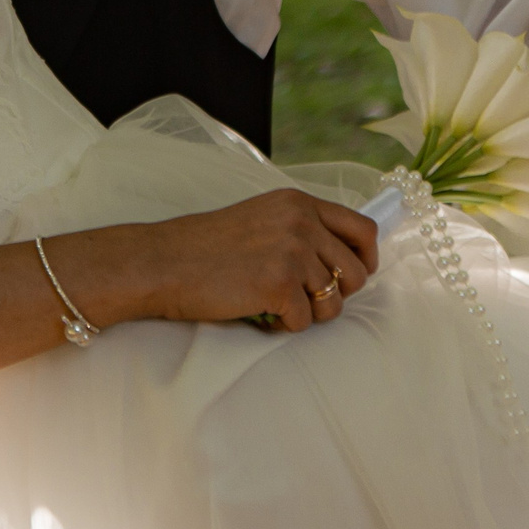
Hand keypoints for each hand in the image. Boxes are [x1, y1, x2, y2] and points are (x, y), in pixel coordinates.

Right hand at [128, 189, 378, 333]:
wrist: (163, 262)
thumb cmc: (204, 247)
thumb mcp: (260, 218)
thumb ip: (299, 228)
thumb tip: (339, 258)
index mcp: (298, 203)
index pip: (362, 229)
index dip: (365, 259)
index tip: (352, 276)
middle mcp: (302, 223)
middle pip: (356, 272)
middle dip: (337, 294)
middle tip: (306, 300)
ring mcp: (293, 253)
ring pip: (333, 302)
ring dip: (309, 313)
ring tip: (277, 306)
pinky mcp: (280, 285)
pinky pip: (304, 321)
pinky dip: (283, 326)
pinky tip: (259, 312)